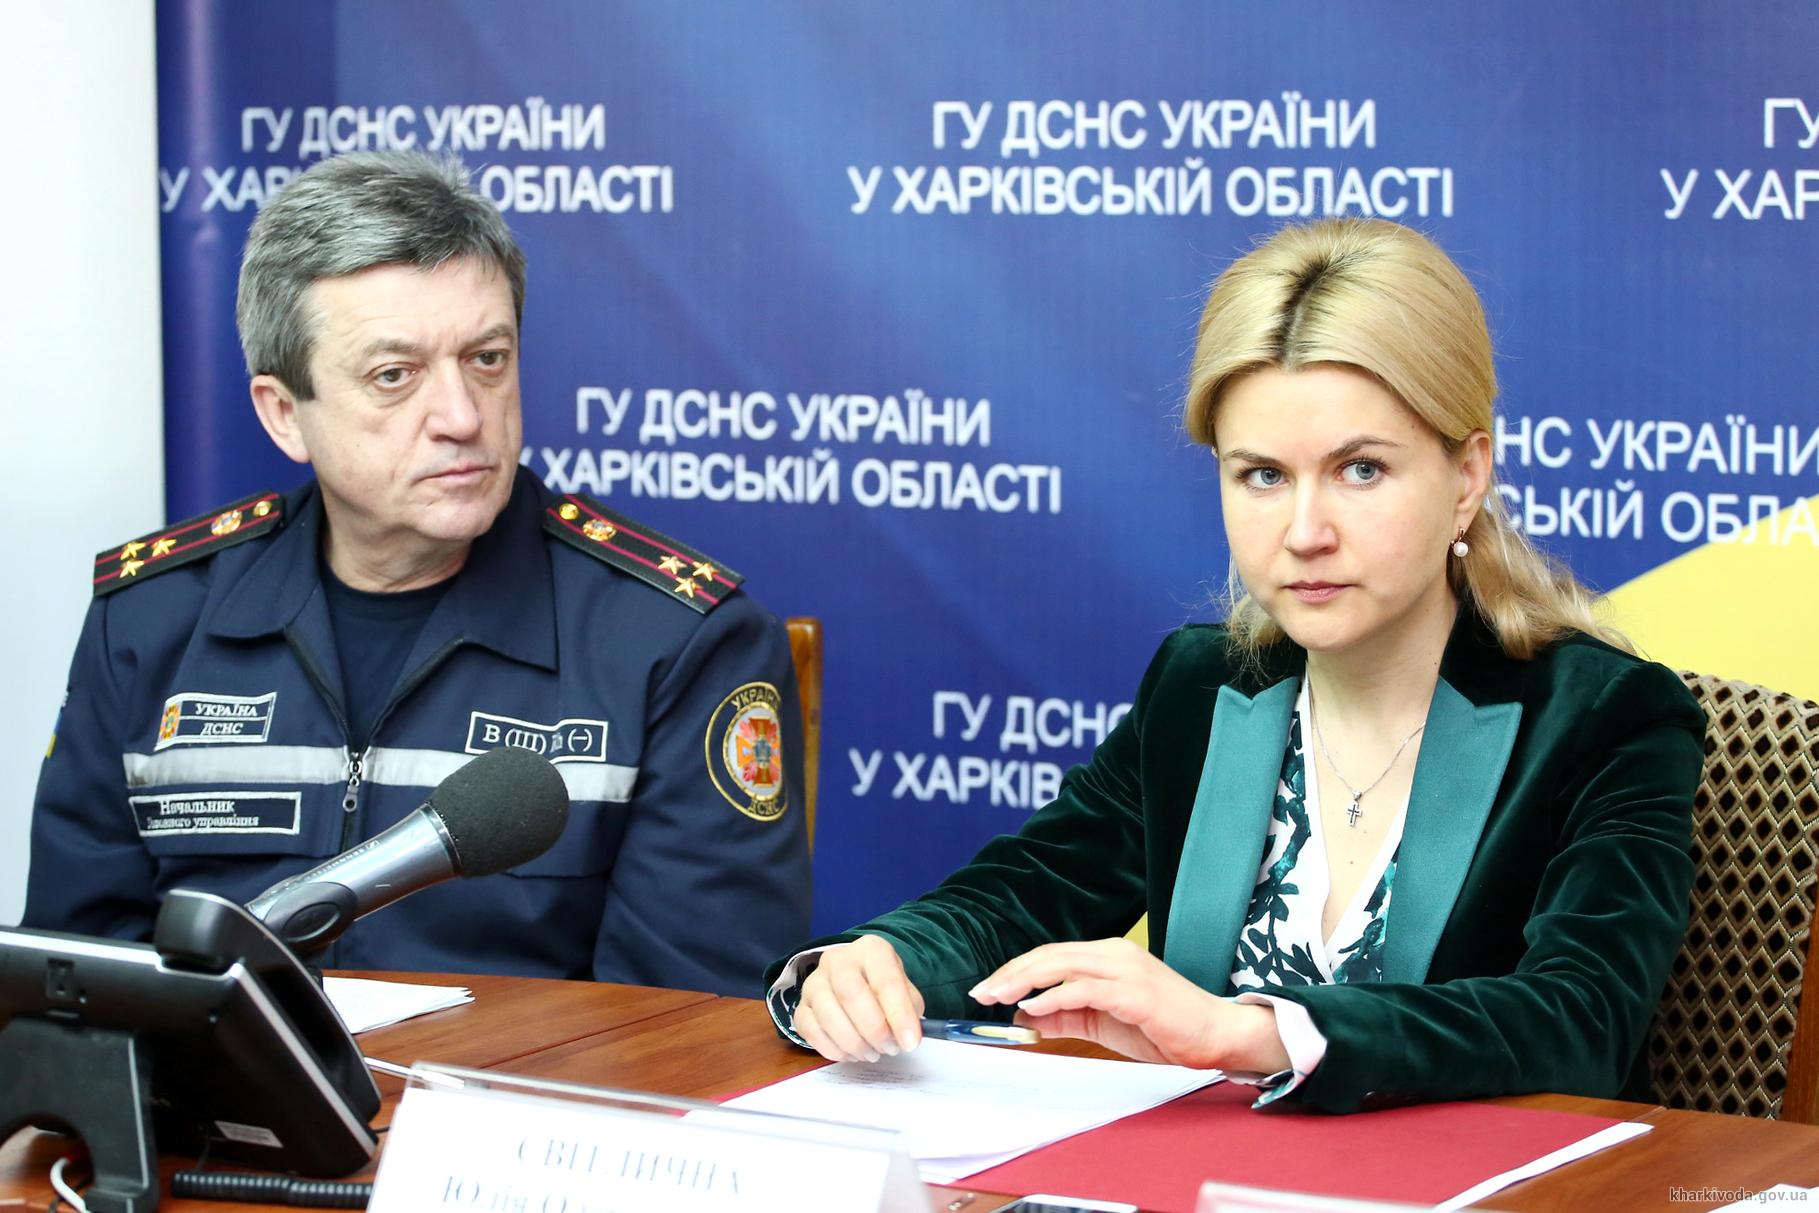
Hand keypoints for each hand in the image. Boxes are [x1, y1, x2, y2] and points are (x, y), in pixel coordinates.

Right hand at [794, 935, 926, 1062]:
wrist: (857, 980)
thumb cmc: (883, 988)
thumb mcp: (906, 992)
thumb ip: (908, 1012)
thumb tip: (907, 1038)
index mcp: (871, 949)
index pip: (885, 981)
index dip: (899, 1015)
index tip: (910, 1042)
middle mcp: (838, 959)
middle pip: (850, 994)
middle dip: (873, 1029)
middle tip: (889, 1048)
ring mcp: (814, 982)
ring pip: (828, 1015)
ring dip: (854, 1043)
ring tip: (872, 1053)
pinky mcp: (801, 1006)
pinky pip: (811, 1032)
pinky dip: (834, 1050)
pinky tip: (851, 1054)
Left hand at [970, 937, 1288, 1072]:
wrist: (1216, 1035)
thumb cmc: (1165, 1028)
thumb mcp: (1105, 1022)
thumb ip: (1068, 1015)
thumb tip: (1027, 1017)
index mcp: (1108, 955)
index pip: (1052, 955)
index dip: (1016, 970)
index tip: (988, 989)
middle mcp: (1115, 953)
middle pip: (1050, 954)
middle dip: (1011, 973)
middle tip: (981, 992)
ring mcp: (1126, 968)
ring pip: (1062, 964)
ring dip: (1024, 980)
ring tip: (998, 996)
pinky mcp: (1135, 990)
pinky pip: (1084, 989)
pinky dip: (1054, 996)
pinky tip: (1032, 1007)